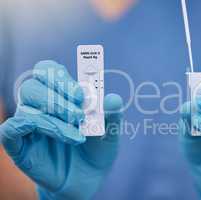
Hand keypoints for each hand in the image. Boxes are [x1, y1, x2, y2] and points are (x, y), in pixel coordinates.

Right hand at [0, 61, 122, 199]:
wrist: (89, 179)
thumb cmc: (97, 149)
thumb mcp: (109, 132)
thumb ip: (111, 115)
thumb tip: (113, 98)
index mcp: (61, 96)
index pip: (48, 71)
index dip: (60, 77)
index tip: (80, 94)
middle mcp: (41, 106)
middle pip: (33, 86)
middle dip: (57, 98)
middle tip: (79, 114)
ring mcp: (28, 125)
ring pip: (27, 108)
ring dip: (54, 120)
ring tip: (77, 136)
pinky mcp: (19, 146)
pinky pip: (10, 129)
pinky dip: (28, 127)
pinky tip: (56, 135)